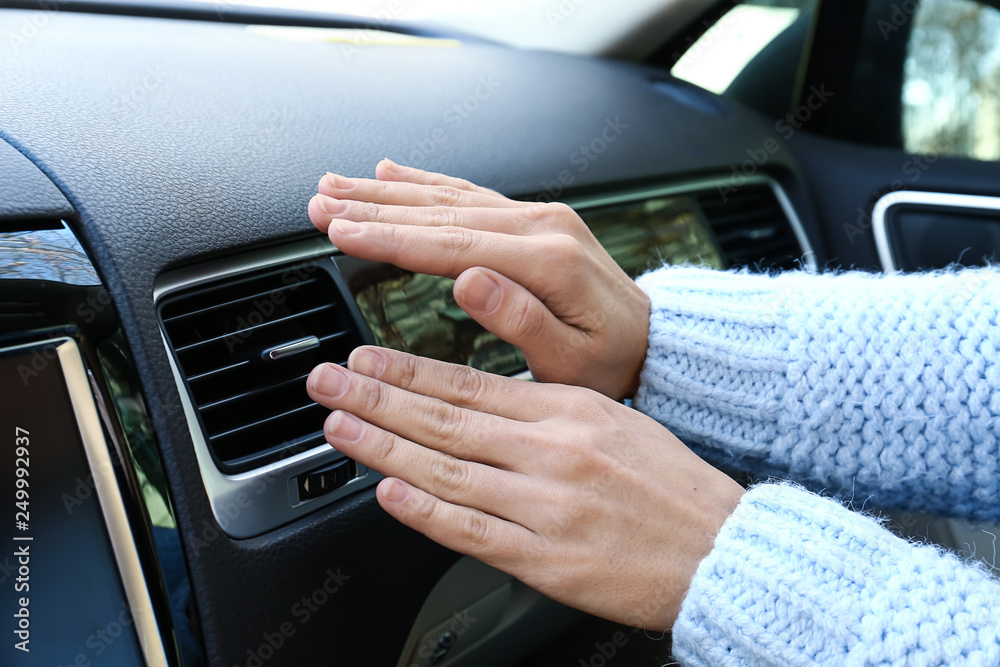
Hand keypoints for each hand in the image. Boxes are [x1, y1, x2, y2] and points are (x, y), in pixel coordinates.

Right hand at [307, 160, 650, 399]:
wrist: (652, 341)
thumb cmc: (613, 361)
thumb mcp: (572, 363)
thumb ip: (522, 320)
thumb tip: (469, 280)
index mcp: (546, 260)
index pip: (450, 244)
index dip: (389, 238)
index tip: (339, 232)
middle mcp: (539, 226)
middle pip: (440, 212)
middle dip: (373, 208)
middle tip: (318, 202)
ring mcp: (535, 217)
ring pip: (448, 197)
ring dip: (388, 192)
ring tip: (337, 185)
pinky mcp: (531, 221)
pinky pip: (468, 195)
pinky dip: (425, 183)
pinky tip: (391, 174)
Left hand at [307, 347, 744, 629]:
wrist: (723, 548)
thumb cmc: (673, 486)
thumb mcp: (614, 422)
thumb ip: (547, 411)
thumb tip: (483, 403)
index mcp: (570, 411)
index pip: (471, 384)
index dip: (409, 370)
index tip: (366, 356)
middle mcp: (552, 452)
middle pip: (446, 419)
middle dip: (378, 396)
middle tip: (328, 378)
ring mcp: (545, 507)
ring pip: (447, 470)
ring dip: (384, 446)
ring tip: (338, 426)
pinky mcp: (546, 560)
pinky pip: (472, 532)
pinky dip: (424, 512)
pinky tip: (387, 491)